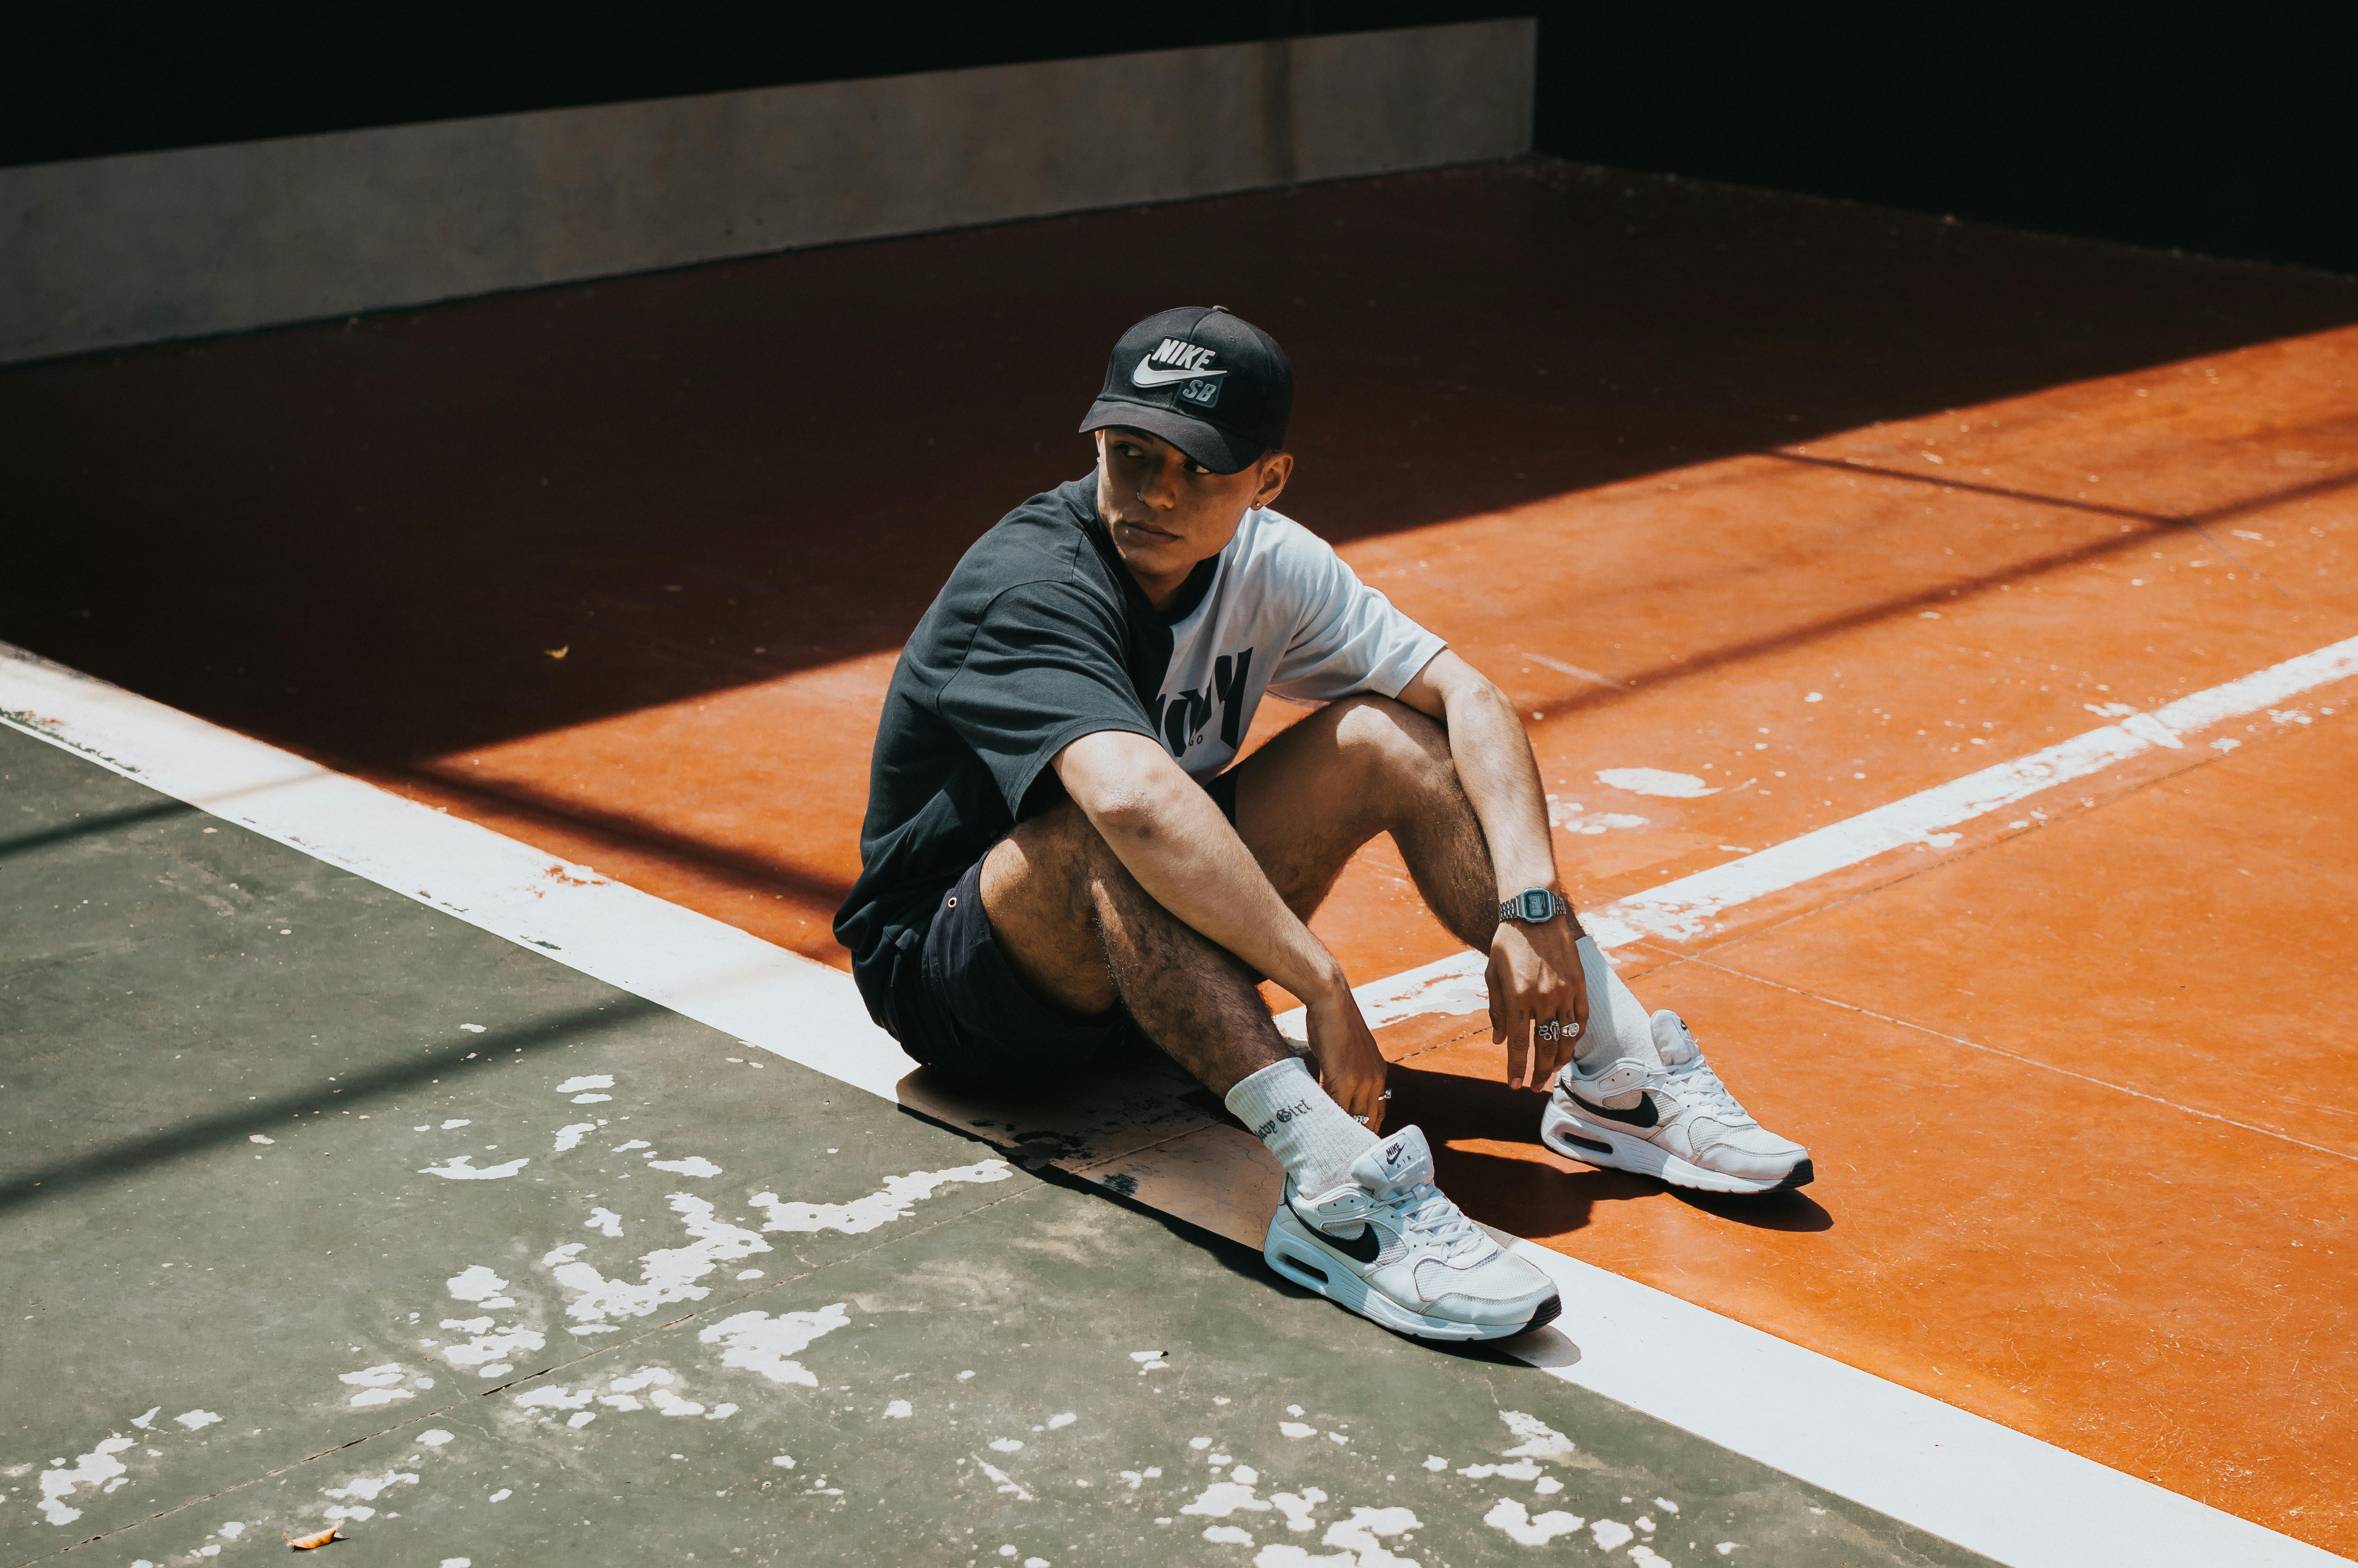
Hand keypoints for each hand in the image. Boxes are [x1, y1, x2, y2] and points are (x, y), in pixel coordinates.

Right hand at [1304, 983, 1389, 1134]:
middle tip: (1346, 1155)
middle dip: (1358, 1138)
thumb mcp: (1351, 1053)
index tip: (1358, 1144)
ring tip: (1331, 1148)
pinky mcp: (1343, 1078)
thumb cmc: (1336, 1025)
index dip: (1368, 1129)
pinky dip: (1329, 1119)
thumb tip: (1338, 1090)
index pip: (1377, 1111)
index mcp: (1379, 1074)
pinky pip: (1337, 1106)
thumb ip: (1350, 1074)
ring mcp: (1361, 1080)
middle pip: (1368, 1119)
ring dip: (1342, 1132)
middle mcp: (1375, 1080)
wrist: (1332, 1003)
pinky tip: (1319, 1128)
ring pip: (1353, 1116)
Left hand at [1487, 914, 1589, 1089]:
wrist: (1535, 913)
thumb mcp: (1492, 974)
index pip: (1518, 1044)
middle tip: (1536, 1087)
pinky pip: (1581, 1017)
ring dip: (1560, 1060)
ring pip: (1566, 1036)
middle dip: (1540, 1072)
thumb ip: (1497, 1009)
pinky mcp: (1579, 983)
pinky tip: (1569, 1046)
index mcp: (1517, 997)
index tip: (1515, 1085)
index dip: (1517, 1068)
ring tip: (1554, 1073)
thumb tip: (1500, 1041)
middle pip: (1545, 1047)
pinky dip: (1576, 1035)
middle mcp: (1543, 998)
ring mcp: (1564, 991)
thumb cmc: (1507, 943)